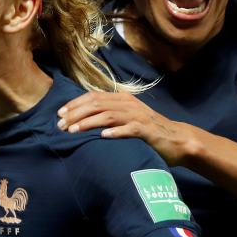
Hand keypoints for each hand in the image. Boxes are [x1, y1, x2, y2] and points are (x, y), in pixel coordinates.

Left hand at [57, 90, 191, 165]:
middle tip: (60, 125)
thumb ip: (109, 115)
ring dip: (88, 122)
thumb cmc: (147, 132)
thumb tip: (81, 119)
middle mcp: (128, 104)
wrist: (177, 140)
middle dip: (76, 114)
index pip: (93, 96)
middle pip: (96, 104)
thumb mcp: (127, 118)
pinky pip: (129, 129)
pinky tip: (103, 136)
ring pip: (108, 115)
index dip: (75, 104)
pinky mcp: (146, 130)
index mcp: (122, 99)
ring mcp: (138, 116)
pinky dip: (115, 132)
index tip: (59, 114)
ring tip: (73, 131)